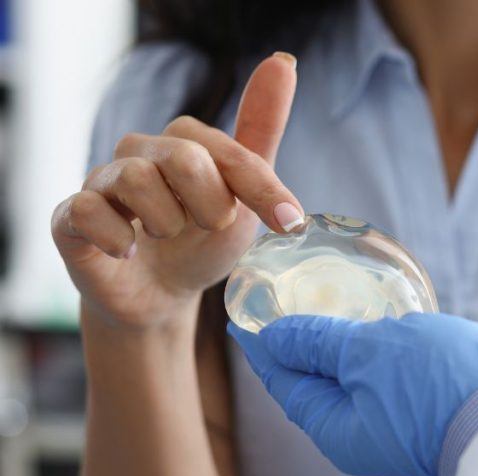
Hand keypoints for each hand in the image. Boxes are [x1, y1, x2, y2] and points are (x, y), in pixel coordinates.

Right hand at [52, 52, 302, 330]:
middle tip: (208, 228)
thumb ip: (261, 135)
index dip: (262, 188)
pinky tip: (129, 252)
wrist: (161, 296)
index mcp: (184, 142)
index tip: (290, 221)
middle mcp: (139, 152)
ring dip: (165, 223)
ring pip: (135, 179)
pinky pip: (87, 209)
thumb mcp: (245, 198)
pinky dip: (117, 237)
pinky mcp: (70, 217)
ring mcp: (101, 181)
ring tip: (166, 238)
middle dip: (211, 206)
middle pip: (184, 157)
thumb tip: (282, 61)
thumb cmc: (202, 242)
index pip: (226, 151)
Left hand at [228, 313, 477, 475]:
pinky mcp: (433, 395)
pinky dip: (378, 340)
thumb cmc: (438, 383)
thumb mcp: (368, 355)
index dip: (263, 345)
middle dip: (299, 341)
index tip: (243, 313)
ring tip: (326, 298)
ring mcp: (402, 413)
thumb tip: (276, 335)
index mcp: (340, 428)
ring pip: (359, 372)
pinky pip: (392, 367)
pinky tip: (380, 313)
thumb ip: (321, 343)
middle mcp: (367, 427)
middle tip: (282, 298)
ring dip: (341, 338)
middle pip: (320, 380)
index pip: (286, 382)